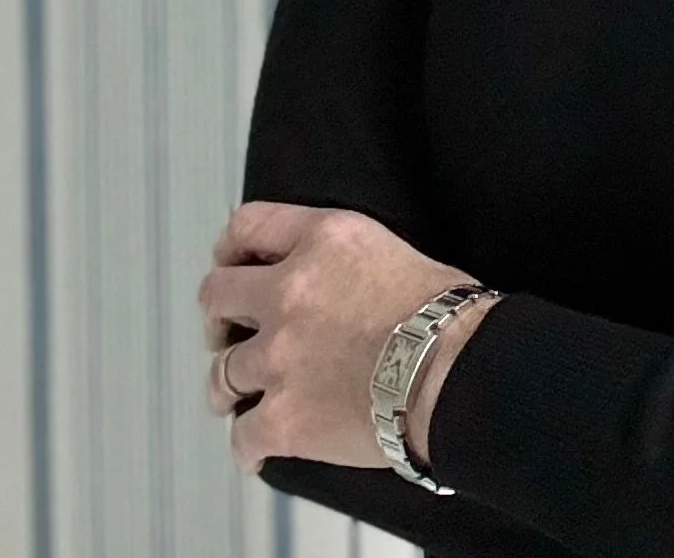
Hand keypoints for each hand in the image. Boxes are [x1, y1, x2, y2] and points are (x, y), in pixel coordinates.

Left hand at [197, 201, 483, 475]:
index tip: (231, 266)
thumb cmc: (447, 316)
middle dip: (220, 318)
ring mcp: (278, 356)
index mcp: (321, 241)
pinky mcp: (282, 417)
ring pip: (220, 372)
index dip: (231, 249)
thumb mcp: (389, 250)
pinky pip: (242, 436)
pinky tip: (261, 449)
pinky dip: (250, 445)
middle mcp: (289, 291)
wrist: (457, 372)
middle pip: (215, 296)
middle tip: (230, 335)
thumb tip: (327, 283)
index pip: (247, 225)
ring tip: (240, 398)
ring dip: (229, 387)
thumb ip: (338, 258)